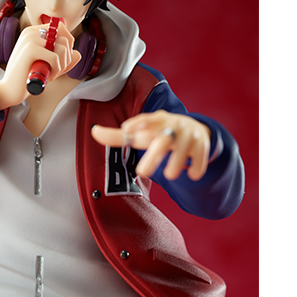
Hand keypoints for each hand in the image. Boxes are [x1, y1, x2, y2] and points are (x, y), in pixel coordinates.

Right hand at [0, 19, 81, 109]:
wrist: (9, 90)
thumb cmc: (28, 78)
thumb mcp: (50, 67)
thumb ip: (63, 60)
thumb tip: (77, 54)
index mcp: (35, 32)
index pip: (62, 29)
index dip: (68, 46)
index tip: (61, 61)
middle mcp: (32, 32)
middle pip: (65, 39)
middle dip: (66, 59)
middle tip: (56, 71)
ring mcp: (30, 39)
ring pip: (62, 47)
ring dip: (61, 66)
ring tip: (51, 74)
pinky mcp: (30, 49)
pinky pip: (55, 57)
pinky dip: (56, 70)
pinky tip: (48, 77)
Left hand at [91, 110, 210, 180]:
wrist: (195, 129)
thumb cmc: (159, 133)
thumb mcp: (142, 133)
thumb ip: (118, 136)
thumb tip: (94, 132)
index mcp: (156, 121)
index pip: (146, 120)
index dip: (138, 123)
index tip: (126, 129)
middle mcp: (172, 126)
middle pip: (163, 140)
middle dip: (154, 155)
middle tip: (141, 173)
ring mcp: (188, 135)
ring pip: (184, 147)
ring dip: (177, 161)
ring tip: (169, 176)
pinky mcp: (202, 145)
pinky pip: (201, 155)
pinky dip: (198, 166)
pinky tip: (193, 175)